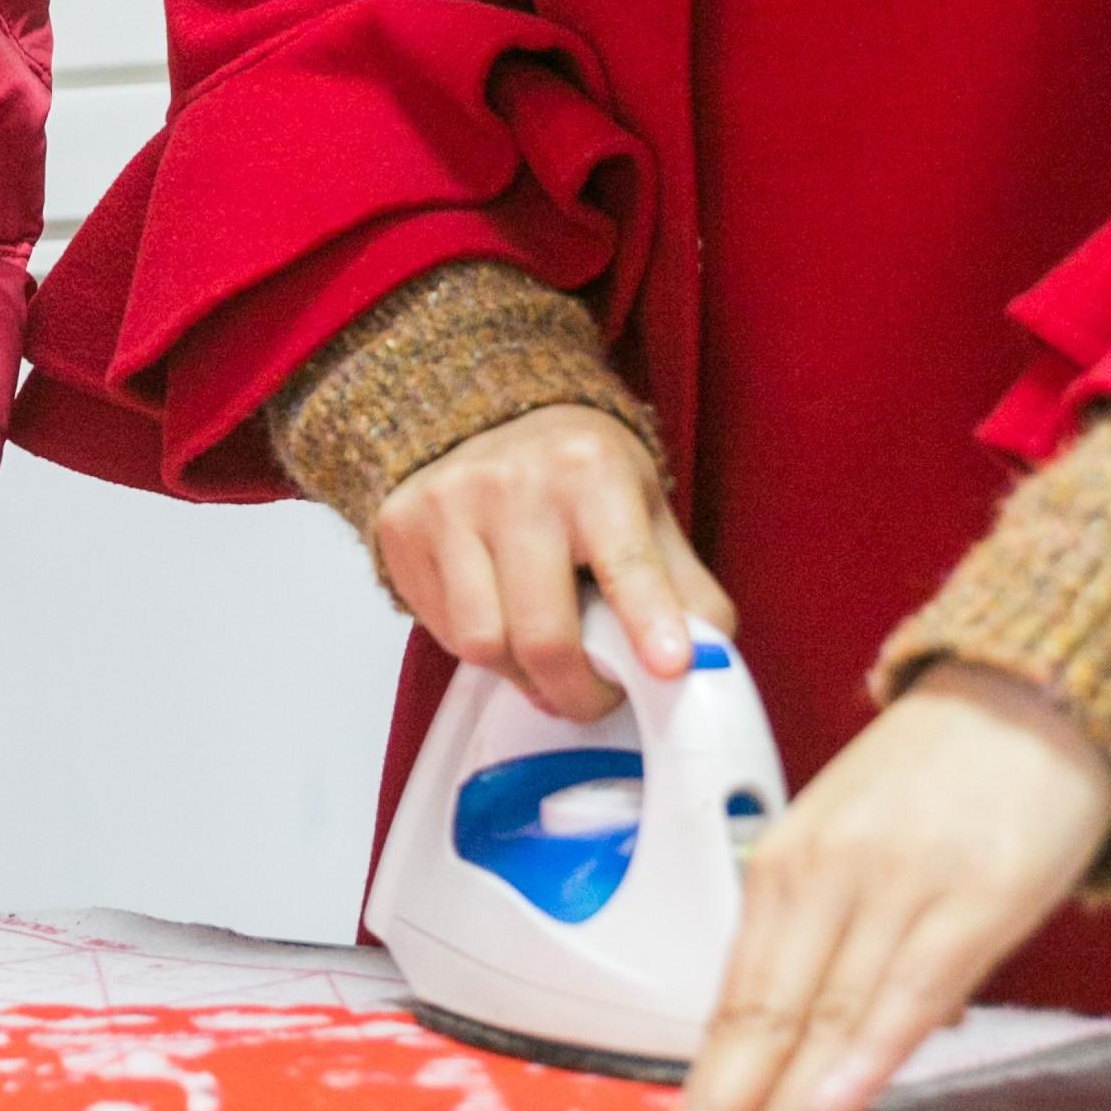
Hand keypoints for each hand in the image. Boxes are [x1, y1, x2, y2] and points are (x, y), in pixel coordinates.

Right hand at [373, 404, 733, 719]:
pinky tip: (498, 613)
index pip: (625, 561)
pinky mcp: (400, 528)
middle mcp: (512, 481)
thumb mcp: (646, 508)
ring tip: (544, 655)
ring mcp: (447, 503)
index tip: (668, 666)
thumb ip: (683, 587)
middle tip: (597, 696)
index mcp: (590, 468)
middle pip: (544, 634)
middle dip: (578, 691)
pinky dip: (479, 646)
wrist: (484, 414)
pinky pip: (443, 634)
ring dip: (522, 675)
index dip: (648, 620)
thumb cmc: (577, 475)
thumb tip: (710, 662)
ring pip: (484, 646)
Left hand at [642, 661, 1110, 1110]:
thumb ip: (845, 934)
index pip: (734, 994)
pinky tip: (828, 1107)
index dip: (703, 1081)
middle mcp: (826, 875)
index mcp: (790, 860)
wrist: (1038, 684)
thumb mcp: (864, 841)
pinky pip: (905, 993)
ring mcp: (896, 887)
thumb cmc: (950, 763)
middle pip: (761, 1014)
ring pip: (822, 1018)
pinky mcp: (973, 899)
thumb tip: (840, 1037)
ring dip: (775, 1107)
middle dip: (716, 1109)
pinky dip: (863, 1056)